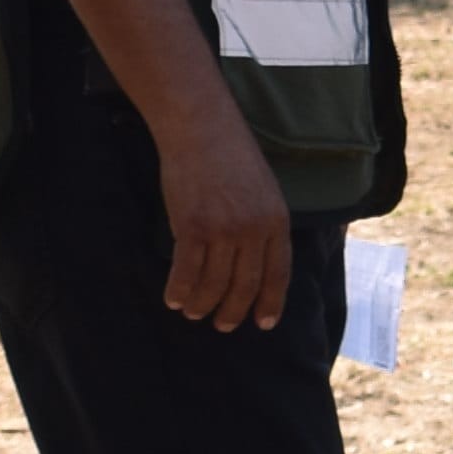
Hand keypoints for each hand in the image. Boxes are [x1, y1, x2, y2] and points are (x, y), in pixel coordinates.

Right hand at [152, 103, 295, 328]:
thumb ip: (264, 223)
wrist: (200, 127)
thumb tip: (258, 259)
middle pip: (246, 285)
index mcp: (276, 221)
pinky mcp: (192, 227)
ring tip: (194, 313)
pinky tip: (174, 299)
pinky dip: (179, 290)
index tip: (264, 323)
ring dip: (203, 304)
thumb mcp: (264, 189)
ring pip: (214, 284)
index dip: (270, 302)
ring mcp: (222, 230)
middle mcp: (253, 230)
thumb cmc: (230, 154)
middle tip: (224, 326)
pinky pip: (186, 272)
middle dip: (234, 311)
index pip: (278, 274)